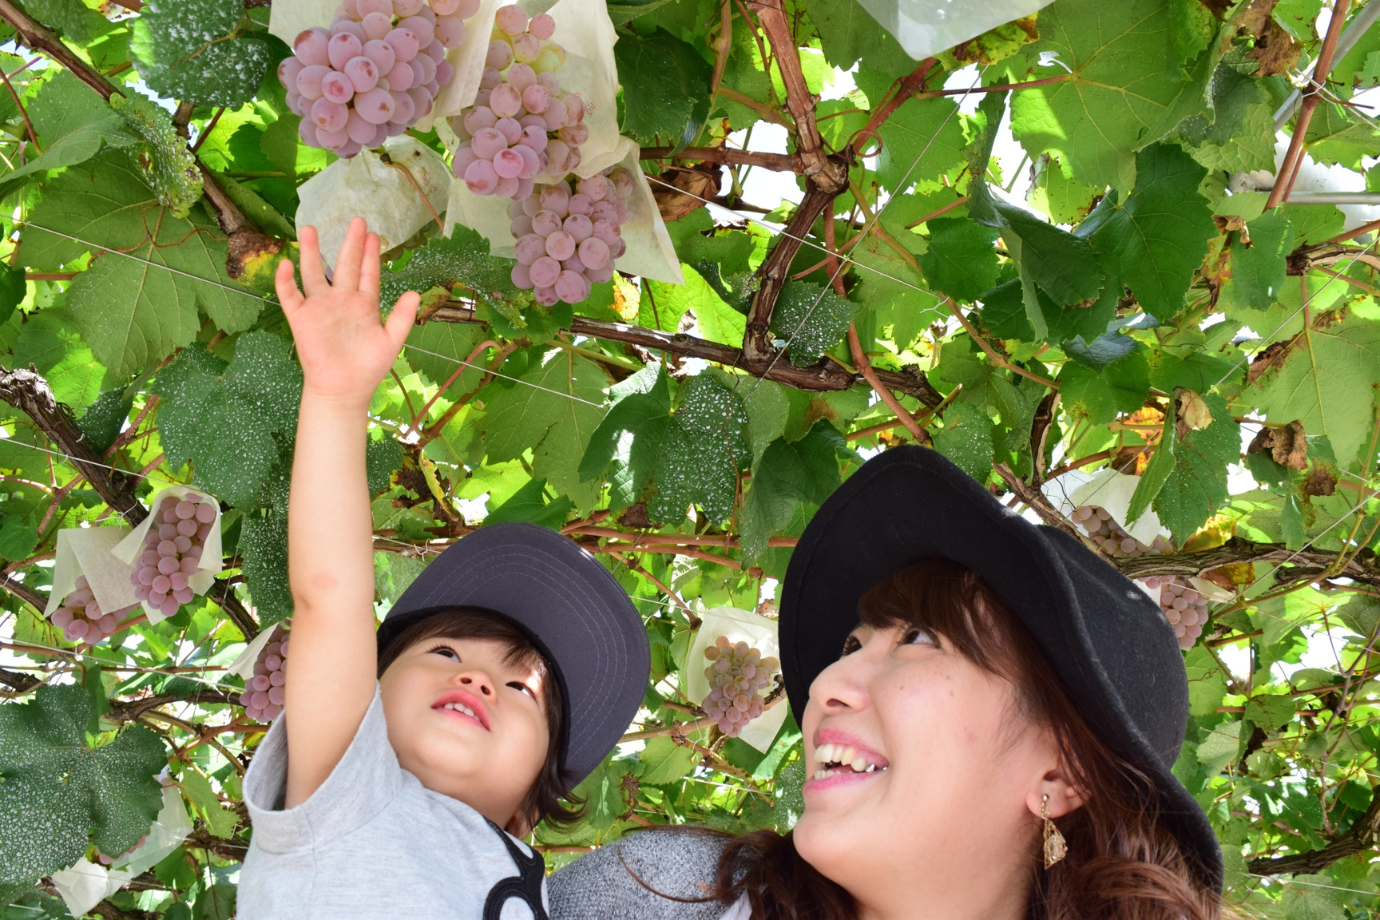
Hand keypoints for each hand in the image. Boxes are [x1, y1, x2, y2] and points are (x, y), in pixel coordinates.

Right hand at [276, 217, 420, 405]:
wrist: (343, 389)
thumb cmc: (368, 368)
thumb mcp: (391, 341)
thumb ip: (403, 317)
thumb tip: (415, 293)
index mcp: (364, 304)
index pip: (367, 273)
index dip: (370, 254)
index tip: (373, 233)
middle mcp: (341, 300)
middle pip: (344, 265)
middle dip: (350, 243)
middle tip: (356, 219)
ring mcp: (320, 307)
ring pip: (313, 272)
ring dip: (311, 252)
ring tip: (309, 228)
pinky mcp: (301, 318)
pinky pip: (290, 295)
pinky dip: (285, 281)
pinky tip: (285, 263)